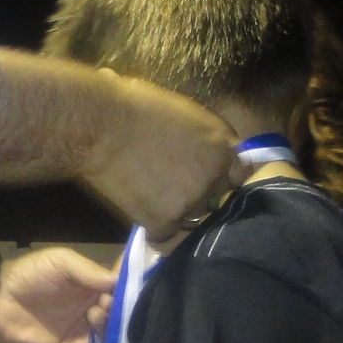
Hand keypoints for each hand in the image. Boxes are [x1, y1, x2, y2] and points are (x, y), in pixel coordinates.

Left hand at [0, 249, 115, 342]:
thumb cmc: (28, 276)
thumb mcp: (60, 261)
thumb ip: (88, 270)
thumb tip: (117, 281)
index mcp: (96, 294)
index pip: (123, 300)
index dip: (129, 299)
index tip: (123, 296)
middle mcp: (95, 319)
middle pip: (120, 327)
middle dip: (116, 320)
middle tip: (97, 310)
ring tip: (92, 325)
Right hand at [85, 76, 243, 239]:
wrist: (102, 126)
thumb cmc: (134, 105)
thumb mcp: (181, 110)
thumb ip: (198, 132)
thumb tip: (194, 140)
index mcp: (221, 143)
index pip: (240, 172)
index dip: (222, 176)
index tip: (208, 178)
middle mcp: (213, 176)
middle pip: (215, 198)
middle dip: (198, 194)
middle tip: (173, 188)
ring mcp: (191, 201)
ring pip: (192, 219)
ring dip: (177, 213)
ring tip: (155, 201)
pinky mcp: (165, 220)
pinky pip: (166, 237)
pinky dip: (156, 233)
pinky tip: (145, 220)